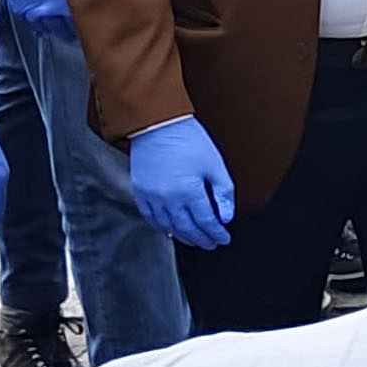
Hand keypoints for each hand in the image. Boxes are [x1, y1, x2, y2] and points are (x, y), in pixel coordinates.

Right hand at [127, 116, 236, 247]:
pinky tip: (171, 230)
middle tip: (211, 243)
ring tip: (195, 240)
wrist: (158, 123)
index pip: (206, 221)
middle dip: (202, 239)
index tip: (224, 238)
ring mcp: (151, 197)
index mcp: (189, 191)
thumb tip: (226, 217)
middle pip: (187, 228)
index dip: (217, 233)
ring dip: (183, 236)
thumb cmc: (189, 140)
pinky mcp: (140, 192)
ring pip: (168, 226)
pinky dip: (162, 227)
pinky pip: (150, 217)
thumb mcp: (215, 164)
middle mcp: (168, 198)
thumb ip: (223, 193)